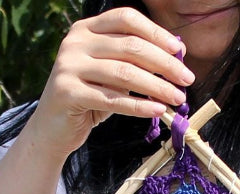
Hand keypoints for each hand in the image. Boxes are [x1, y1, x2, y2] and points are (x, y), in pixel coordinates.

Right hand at [29, 8, 194, 160]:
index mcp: (86, 28)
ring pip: (124, 74)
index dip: (156, 32)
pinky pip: (112, 100)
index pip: (126, 19)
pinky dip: (139, 106)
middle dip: (164, 64)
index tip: (180, 51)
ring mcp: (69, 66)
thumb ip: (134, 61)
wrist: (53, 128)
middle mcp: (75, 42)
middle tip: (187, 80)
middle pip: (130, 47)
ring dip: (157, 87)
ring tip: (178, 99)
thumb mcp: (111, 73)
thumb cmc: (89, 98)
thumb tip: (177, 56)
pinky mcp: (68, 93)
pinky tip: (158, 110)